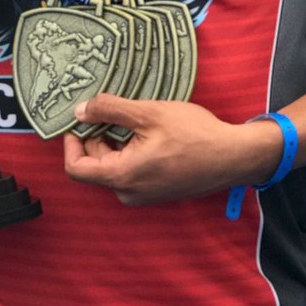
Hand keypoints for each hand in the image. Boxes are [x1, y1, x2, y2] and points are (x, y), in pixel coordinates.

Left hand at [62, 94, 275, 205]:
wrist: (233, 156)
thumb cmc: (194, 134)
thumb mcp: (148, 113)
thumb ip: (109, 110)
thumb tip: (79, 111)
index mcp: (122, 176)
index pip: (75, 168)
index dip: (71, 142)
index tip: (80, 120)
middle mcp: (129, 192)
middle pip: (94, 164)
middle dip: (97, 136)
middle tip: (113, 111)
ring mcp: (143, 195)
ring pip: (113, 166)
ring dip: (116, 142)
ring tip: (136, 120)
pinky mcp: (156, 191)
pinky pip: (131, 171)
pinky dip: (131, 151)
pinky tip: (149, 132)